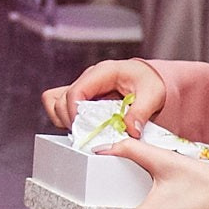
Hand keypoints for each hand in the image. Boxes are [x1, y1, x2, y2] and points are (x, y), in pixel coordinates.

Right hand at [42, 58, 166, 133]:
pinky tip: (84, 128)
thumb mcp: (152, 95)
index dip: (75, 113)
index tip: (85, 131)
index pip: (76, 91)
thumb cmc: (150, 82)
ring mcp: (82, 87)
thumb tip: (131, 129)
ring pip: (56, 103)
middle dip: (71, 121)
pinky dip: (65, 120)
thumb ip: (141, 112)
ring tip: (85, 132)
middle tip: (90, 135)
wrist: (150, 80)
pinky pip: (60, 106)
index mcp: (103, 72)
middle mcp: (88, 78)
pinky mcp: (81, 97)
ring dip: (65, 120)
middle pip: (61, 100)